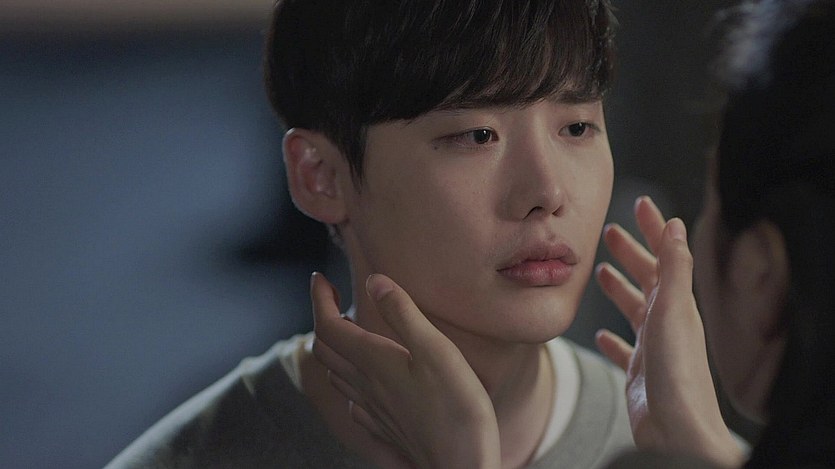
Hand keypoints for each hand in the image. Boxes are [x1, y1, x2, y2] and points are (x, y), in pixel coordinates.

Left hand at [310, 272, 500, 468]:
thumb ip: (404, 314)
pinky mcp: (383, 426)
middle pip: (324, 349)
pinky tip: (365, 376)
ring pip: (335, 374)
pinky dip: (349, 378)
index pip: (327, 325)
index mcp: (372, 362)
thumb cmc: (456, 408)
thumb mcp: (436, 351)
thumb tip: (374, 280)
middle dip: (323, 318)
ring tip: (349, 329)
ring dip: (334, 346)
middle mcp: (365, 385)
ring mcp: (372, 409)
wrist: (461, 466)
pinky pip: (352, 399)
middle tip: (334, 297)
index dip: (318, 298)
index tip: (320, 278)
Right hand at [594, 197, 742, 467]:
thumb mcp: (674, 310)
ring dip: (620, 288)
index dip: (653, 228)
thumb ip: (674, 267)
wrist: (676, 427)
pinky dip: (612, 338)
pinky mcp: (639, 371)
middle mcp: (666, 321)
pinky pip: (623, 348)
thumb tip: (676, 224)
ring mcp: (652, 346)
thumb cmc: (675, 371)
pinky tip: (600, 334)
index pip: (664, 255)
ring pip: (634, 308)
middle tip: (610, 232)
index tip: (641, 204)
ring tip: (601, 272)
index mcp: (676, 303)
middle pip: (647, 277)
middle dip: (631, 252)